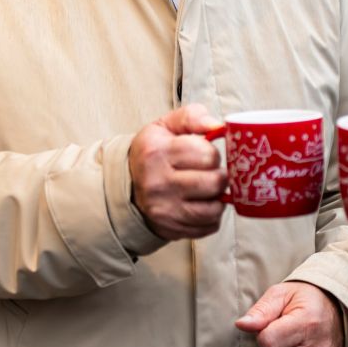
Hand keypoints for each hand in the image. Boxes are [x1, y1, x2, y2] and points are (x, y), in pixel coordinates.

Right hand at [129, 103, 227, 239]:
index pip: (207, 154)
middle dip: (219, 176)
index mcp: (157, 152)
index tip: (205, 154)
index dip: (213, 153)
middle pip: (214, 182)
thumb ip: (193, 117)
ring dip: (218, 198)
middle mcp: (158, 183)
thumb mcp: (166, 126)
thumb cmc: (154, 152)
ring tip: (208, 189)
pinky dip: (212, 217)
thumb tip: (219, 127)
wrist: (127, 186)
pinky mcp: (171, 229)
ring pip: (214, 208)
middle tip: (211, 173)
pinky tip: (202, 204)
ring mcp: (164, 209)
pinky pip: (209, 226)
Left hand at [236, 282, 343, 346]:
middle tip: (283, 335)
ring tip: (292, 345)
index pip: (268, 342)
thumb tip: (241, 324)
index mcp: (306, 322)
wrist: (338, 310)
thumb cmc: (305, 300)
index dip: (263, 335)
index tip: (273, 326)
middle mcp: (318, 346)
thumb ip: (260, 311)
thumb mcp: (282, 295)